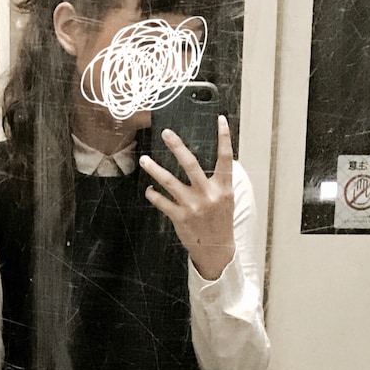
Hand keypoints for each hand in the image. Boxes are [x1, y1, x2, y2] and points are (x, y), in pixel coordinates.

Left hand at [140, 114, 235, 279]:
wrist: (216, 249)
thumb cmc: (220, 220)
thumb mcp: (225, 199)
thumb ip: (218, 180)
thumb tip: (211, 158)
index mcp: (223, 187)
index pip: (226, 158)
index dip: (224, 137)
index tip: (221, 119)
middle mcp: (208, 194)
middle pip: (190, 164)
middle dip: (177, 146)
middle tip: (166, 133)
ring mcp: (193, 206)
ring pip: (169, 182)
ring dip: (154, 169)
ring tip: (144, 159)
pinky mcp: (180, 217)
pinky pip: (161, 201)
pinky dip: (153, 194)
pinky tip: (149, 189)